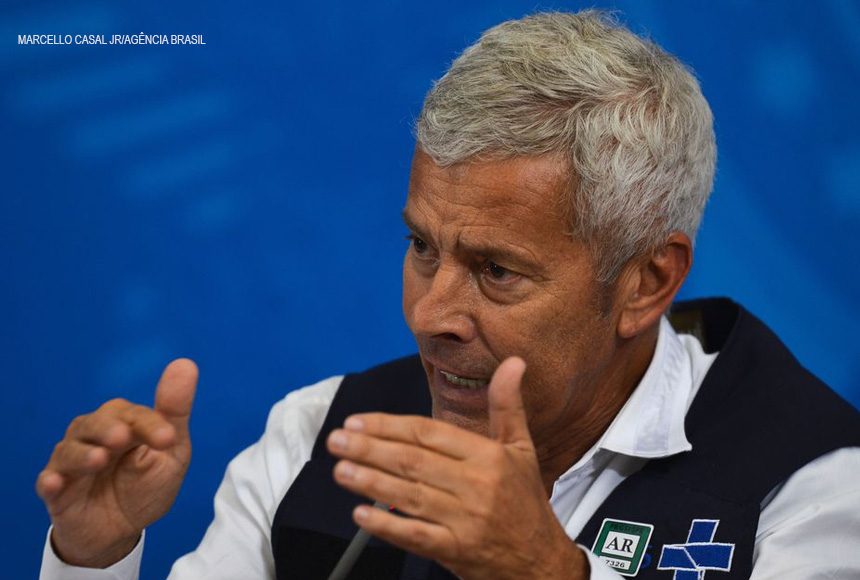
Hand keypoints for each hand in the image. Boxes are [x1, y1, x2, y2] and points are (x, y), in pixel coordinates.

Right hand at [35, 358, 197, 567]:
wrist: (122, 530)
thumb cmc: (146, 484)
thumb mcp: (171, 452)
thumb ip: (174, 412)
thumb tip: (185, 364)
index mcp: (124, 423)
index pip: (133, 415)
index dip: (150, 424)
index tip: (168, 438)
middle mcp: (94, 435)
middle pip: (95, 423)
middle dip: (109, 429)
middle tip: (123, 438)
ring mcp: (72, 461)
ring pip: (70, 449)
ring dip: (84, 453)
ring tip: (100, 459)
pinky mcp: (56, 489)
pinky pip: (48, 480)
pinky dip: (51, 480)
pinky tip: (55, 482)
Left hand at [326, 357, 588, 578]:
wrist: (542, 563)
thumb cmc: (525, 502)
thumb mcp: (522, 449)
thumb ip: (507, 405)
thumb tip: (513, 363)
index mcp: (488, 457)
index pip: (429, 434)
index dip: (390, 426)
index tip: (358, 421)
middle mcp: (476, 486)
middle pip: (413, 462)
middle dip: (370, 449)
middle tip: (337, 440)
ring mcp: (465, 521)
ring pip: (409, 496)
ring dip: (370, 481)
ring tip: (340, 469)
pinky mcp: (456, 551)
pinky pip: (416, 536)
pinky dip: (387, 525)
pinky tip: (361, 513)